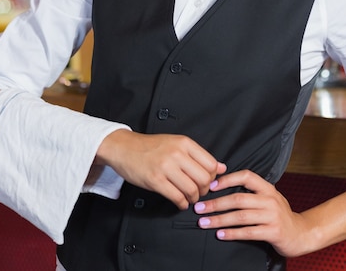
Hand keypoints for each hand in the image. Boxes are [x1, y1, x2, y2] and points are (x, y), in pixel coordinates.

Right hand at [96, 129, 226, 209]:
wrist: (123, 147)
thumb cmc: (150, 147)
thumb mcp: (175, 143)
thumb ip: (198, 155)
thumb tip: (221, 167)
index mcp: (184, 143)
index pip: (211, 164)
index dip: (213, 177)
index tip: (208, 181)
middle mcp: (177, 153)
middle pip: (204, 179)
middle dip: (204, 190)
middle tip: (199, 192)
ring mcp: (166, 167)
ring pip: (192, 190)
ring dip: (193, 199)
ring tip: (188, 198)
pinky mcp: (155, 180)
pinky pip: (177, 197)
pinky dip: (182, 204)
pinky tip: (179, 202)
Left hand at [194, 169, 308, 256]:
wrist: (301, 234)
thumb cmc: (279, 215)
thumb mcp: (268, 198)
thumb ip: (251, 193)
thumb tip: (221, 186)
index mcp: (267, 188)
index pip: (246, 176)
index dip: (227, 179)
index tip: (210, 186)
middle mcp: (270, 200)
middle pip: (238, 199)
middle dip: (215, 203)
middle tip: (198, 208)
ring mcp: (272, 216)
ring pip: (240, 216)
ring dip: (219, 219)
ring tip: (204, 222)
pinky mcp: (273, 232)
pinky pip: (248, 232)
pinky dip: (232, 233)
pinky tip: (220, 235)